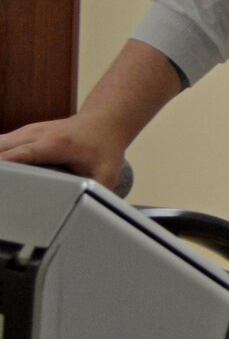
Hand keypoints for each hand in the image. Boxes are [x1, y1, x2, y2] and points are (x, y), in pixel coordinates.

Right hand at [0, 112, 130, 187]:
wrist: (104, 121)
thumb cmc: (104, 148)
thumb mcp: (107, 173)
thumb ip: (97, 194)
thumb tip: (89, 217)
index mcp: (56, 144)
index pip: (21, 154)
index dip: (5, 167)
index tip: (1, 182)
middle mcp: (37, 134)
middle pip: (1, 148)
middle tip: (2, 191)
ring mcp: (27, 131)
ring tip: (3, 186)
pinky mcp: (22, 133)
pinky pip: (0, 144)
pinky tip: (4, 176)